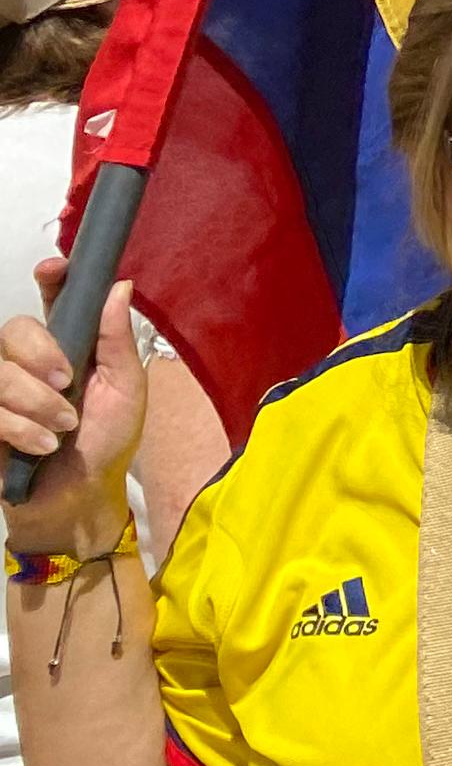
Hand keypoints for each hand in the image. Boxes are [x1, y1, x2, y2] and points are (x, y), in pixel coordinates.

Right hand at [1, 264, 143, 550]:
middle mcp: (28, 363)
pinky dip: (21, 429)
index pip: (51, 301)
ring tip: (63, 428)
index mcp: (66, 346)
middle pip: (13, 331)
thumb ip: (117, 340)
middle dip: (42, 357)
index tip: (53, 268)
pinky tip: (42, 445)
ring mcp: (2, 393)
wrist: (82, 496)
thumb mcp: (125, 390)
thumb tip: (120, 286)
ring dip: (37, 403)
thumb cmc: (107, 441)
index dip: (50, 279)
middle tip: (67, 384)